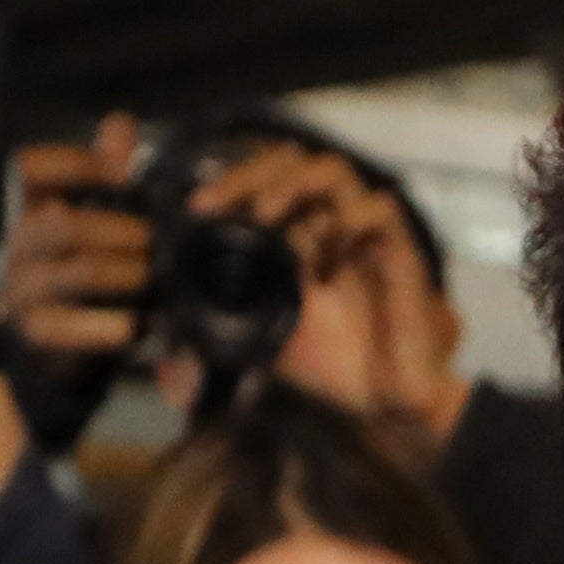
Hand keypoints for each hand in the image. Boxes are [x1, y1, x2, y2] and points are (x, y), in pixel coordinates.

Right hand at [0, 112, 149, 360]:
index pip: (31, 168)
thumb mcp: (85, 208)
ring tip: (153, 273)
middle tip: (154, 235)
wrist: (47, 337)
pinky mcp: (33, 331)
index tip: (125, 172)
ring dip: (122, 271)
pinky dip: (105, 326)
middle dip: (116, 227)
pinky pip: (68, 327)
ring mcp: (20, 288)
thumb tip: (121, 122)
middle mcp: (14, 243)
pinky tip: (136, 324)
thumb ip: (101, 168)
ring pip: (75, 273)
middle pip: (62, 224)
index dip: (78, 163)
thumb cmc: (71, 260)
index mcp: (21, 205)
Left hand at [186, 141, 466, 444]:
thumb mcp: (255, 343)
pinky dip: (348, 220)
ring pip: (331, 170)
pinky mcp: (399, 248)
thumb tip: (164, 337)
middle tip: (216, 205)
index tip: (197, 209)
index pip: (262, 178)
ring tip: (264, 214)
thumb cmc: (327, 369)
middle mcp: (326, 222)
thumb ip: (214, 333)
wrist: (379, 402)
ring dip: (291, 184)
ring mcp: (362, 232)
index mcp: (294, 232)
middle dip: (247, 175)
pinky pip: (379, 208)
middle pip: (290, 161)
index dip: (228, 182)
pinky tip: (324, 255)